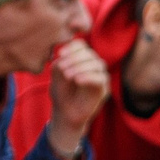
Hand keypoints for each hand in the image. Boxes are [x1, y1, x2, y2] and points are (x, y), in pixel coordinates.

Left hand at [48, 40, 109, 155]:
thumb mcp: (56, 76)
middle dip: (75, 58)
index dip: (72, 47)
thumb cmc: (61, 92)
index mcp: (80, 59)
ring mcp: (99, 76)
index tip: (60, 54)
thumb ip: (60, 64)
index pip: (81, 46)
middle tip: (62, 68)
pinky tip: (77, 80)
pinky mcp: (103, 88)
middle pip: (90, 54)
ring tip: (67, 75)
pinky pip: (101, 78)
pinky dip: (89, 76)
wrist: (65, 113)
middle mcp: (92, 65)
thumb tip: (65, 56)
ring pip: (97, 64)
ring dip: (81, 67)